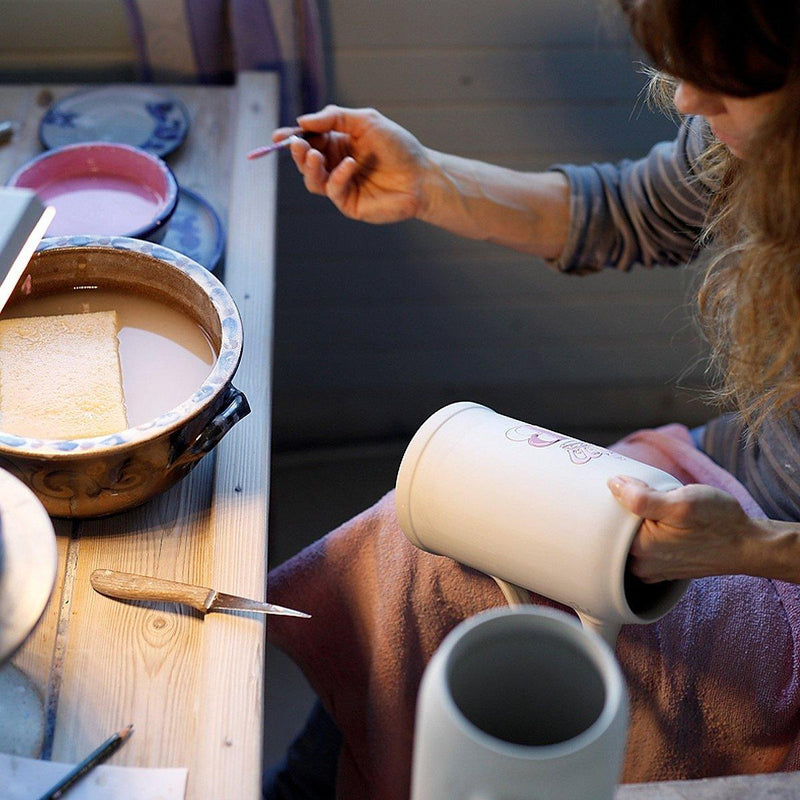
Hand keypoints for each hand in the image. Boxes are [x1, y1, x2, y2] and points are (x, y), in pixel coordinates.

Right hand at [272, 105, 428, 222]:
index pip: (308, 141)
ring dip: (309, 166)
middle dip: (297, 152)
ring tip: (314, 154)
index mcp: (338, 144)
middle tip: (296, 143)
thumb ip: (334, 118)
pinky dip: (337, 176)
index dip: (291, 138)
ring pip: (312, 180)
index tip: (278, 135)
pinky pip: (332, 190)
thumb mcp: (366, 121)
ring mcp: (341, 186)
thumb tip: (302, 121)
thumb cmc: (398, 147)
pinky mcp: (349, 203)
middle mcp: (336, 165)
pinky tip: (350, 165)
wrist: (421, 175)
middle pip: (305, 161)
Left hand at [607, 475, 754, 581]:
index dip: (612, 499)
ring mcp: (650, 570)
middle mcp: (640, 566)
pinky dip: (643, 532)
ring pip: (627, 539)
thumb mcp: (683, 502)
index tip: (623, 486)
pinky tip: (656, 520)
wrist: (747, 544)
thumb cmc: (719, 522)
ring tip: (650, 505)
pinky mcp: (660, 568)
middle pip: (614, 531)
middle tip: (638, 493)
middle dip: (622, 510)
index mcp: (639, 550)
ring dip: (633, 521)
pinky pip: (640, 547)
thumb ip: (643, 497)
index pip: (607, 520)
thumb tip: (613, 484)